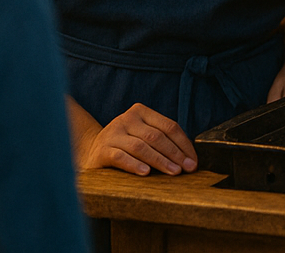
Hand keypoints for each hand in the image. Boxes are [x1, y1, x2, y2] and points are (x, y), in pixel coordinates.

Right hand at [80, 103, 196, 175]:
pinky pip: (121, 157)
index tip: (193, 160)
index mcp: (141, 112)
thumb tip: (189, 158)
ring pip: (141, 146)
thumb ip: (162, 140)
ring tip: (173, 172)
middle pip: (157, 136)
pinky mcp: (102, 150)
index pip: (169, 126)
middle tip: (187, 168)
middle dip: (175, 154)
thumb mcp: (143, 136)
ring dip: (160, 160)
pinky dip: (135, 164)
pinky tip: (146, 173)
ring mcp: (112, 133)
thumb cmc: (126, 145)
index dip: (184, 144)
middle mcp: (126, 119)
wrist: (91, 151)